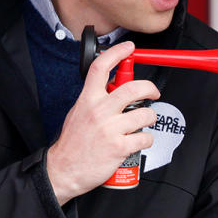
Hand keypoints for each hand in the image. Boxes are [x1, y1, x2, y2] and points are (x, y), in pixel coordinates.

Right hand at [46, 41, 160, 203]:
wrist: (63, 170)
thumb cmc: (72, 144)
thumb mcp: (78, 112)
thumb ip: (95, 98)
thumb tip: (112, 85)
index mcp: (88, 100)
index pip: (101, 67)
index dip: (118, 53)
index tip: (129, 48)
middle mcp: (99, 111)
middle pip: (133, 88)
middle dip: (150, 88)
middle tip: (153, 92)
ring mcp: (110, 129)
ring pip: (145, 114)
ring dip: (151, 117)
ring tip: (145, 121)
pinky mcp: (119, 147)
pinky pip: (145, 137)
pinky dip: (147, 139)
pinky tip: (139, 140)